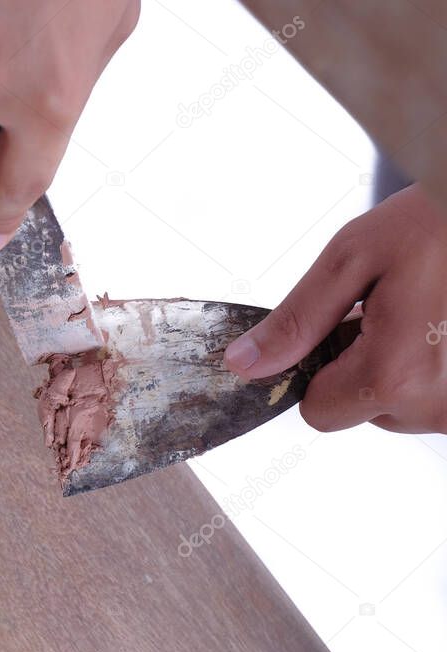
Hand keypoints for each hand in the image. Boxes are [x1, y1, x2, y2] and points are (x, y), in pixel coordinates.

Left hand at [224, 185, 446, 433]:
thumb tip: (243, 364)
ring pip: (402, 406)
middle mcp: (438, 407)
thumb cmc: (438, 221)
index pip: (318, 411)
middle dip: (363, 364)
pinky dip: (430, 365)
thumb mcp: (353, 258)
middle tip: (390, 309)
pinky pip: (436, 397)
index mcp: (395, 376)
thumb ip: (296, 320)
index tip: (338, 325)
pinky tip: (441, 325)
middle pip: (362, 410)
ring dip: (401, 365)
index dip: (316, 369)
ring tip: (424, 312)